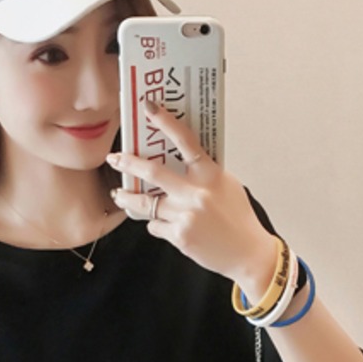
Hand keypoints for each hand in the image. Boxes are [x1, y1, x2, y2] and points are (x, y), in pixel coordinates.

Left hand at [107, 100, 278, 287]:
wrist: (248, 253)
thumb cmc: (238, 219)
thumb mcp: (227, 186)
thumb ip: (204, 173)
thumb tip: (180, 159)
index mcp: (211, 175)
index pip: (186, 141)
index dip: (166, 122)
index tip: (149, 108)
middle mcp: (196, 193)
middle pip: (153, 173)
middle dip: (128, 164)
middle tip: (114, 158)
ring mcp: (186, 215)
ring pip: (145, 204)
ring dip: (128, 199)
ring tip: (119, 195)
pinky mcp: (179, 236)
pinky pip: (155, 225)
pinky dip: (157, 224)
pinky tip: (165, 225)